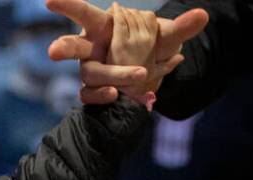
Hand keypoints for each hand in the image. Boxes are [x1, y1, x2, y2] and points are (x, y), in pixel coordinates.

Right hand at [46, 0, 208, 104]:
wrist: (148, 75)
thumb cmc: (149, 47)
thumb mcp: (165, 38)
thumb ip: (179, 28)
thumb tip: (204, 15)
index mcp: (103, 27)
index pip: (82, 13)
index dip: (66, 5)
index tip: (48, 0)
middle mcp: (91, 48)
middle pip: (73, 46)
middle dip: (63, 47)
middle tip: (53, 52)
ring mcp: (91, 71)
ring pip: (90, 74)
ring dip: (111, 75)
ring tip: (134, 76)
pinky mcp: (93, 91)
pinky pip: (91, 96)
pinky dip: (102, 96)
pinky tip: (117, 97)